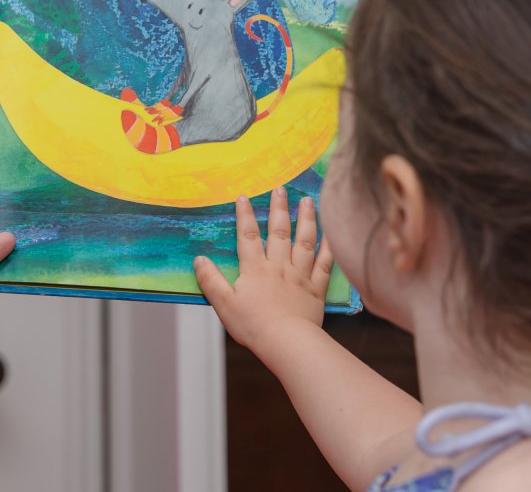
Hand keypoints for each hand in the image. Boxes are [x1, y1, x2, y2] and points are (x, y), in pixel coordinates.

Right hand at [194, 187, 332, 355]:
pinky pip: (324, 263)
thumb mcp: (223, 304)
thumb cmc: (253, 325)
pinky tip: (331, 233)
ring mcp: (300, 275)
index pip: (248, 235)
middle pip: (279, 231)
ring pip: (304, 241)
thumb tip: (199, 259)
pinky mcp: (316, 289)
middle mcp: (279, 266)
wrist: (287, 342)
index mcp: (255, 269)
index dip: (245, 215)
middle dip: (279, 208)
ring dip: (306, 219)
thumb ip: (210, 280)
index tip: (244, 197)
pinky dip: (328, 247)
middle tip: (281, 188)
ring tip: (307, 200)